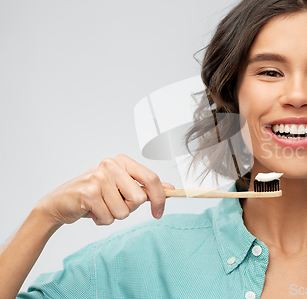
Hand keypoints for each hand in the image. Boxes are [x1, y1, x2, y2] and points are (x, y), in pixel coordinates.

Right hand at [34, 154, 171, 226]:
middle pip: (139, 198)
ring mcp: (99, 177)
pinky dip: (101, 221)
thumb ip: (145, 186)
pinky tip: (91, 212)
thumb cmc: (95, 195)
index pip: (152, 179)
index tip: (159, 213)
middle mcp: (111, 165)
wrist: (60, 202)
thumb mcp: (121, 187)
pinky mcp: (88, 192)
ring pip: (124, 211)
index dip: (160, 198)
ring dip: (113, 216)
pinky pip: (108, 218)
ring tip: (100, 207)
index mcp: (122, 161)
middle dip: (128, 208)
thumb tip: (170, 188)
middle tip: (113, 204)